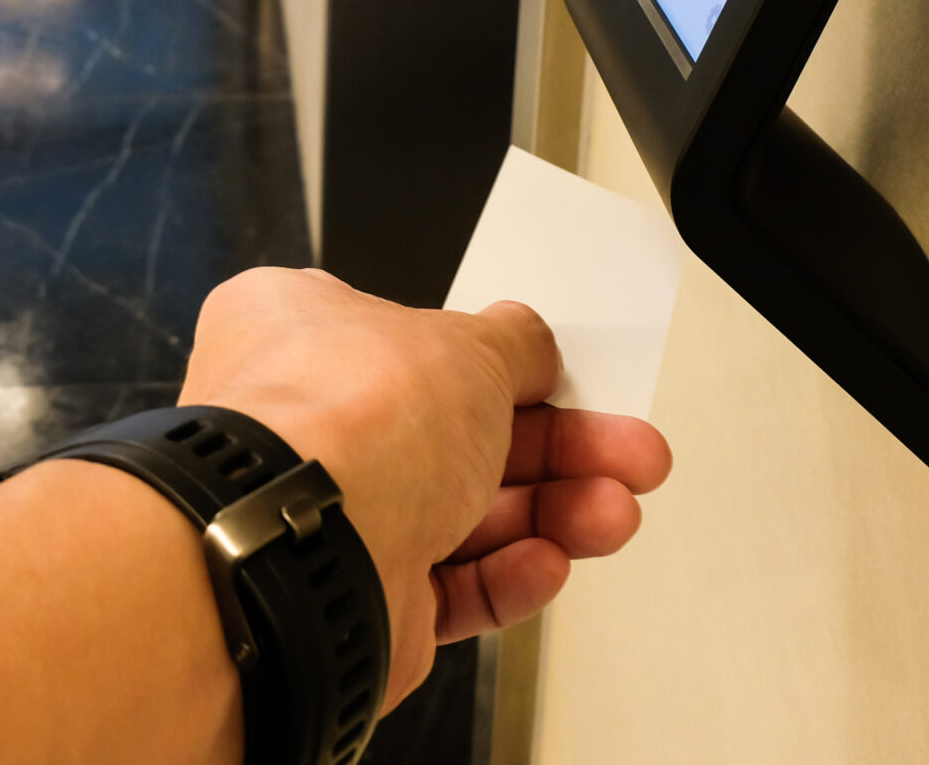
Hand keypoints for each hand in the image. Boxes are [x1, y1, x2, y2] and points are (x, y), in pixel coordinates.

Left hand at [179, 268, 671, 705]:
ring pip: (466, 512)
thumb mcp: (465, 346)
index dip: (502, 362)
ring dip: (552, 512)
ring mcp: (334, 514)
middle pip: (459, 432)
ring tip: (611, 513)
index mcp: (301, 331)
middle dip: (559, 447)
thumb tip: (531, 344)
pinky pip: (453, 585)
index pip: (417, 340)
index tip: (570, 376)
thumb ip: (513, 344)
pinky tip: (550, 560)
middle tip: (627, 453)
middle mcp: (308, 424)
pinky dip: (509, 574)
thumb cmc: (341, 425)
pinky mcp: (363, 596)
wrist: (301, 553)